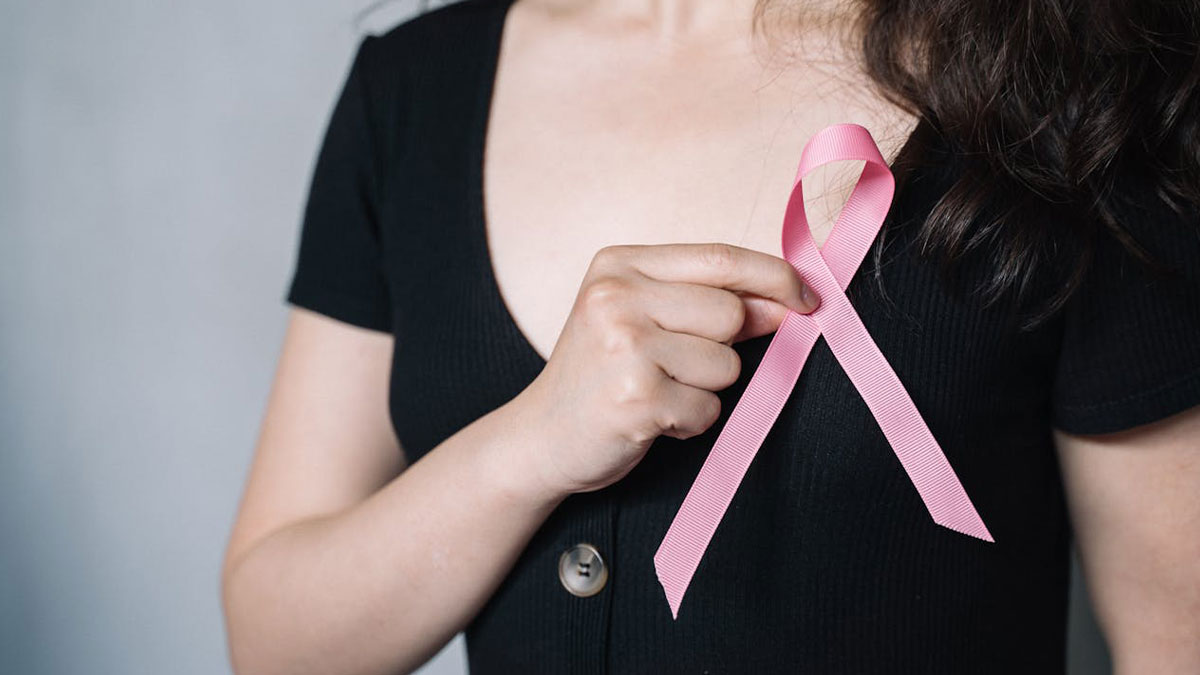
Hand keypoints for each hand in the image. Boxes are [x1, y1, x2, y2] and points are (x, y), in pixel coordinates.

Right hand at [509, 242, 819, 496]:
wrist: (540, 437)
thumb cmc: (599, 375)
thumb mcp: (638, 316)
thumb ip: (705, 300)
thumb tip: (788, 301)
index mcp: (618, 264)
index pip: (720, 258)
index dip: (775, 277)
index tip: (808, 298)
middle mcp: (616, 297)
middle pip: (731, 313)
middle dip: (724, 348)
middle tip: (677, 366)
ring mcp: (623, 347)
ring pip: (726, 365)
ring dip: (704, 390)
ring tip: (656, 392)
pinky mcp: (636, 398)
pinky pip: (708, 409)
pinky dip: (690, 422)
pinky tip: (650, 419)